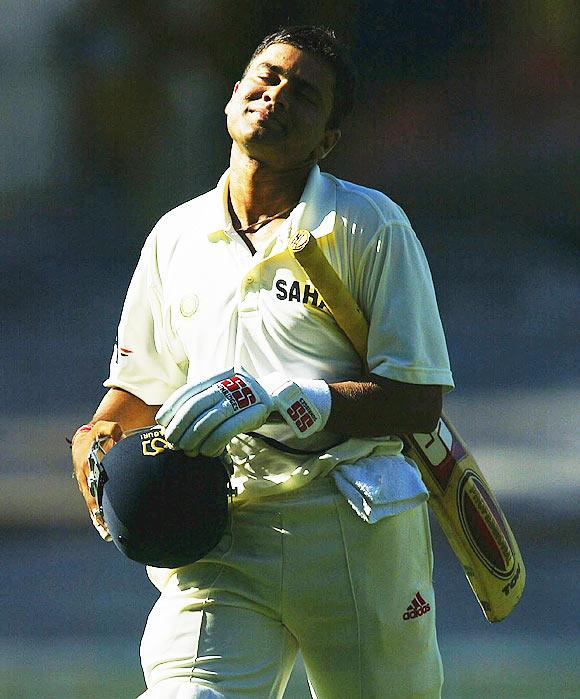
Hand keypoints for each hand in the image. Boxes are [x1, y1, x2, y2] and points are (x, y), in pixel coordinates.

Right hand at [71, 420, 122, 539]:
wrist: (83, 441)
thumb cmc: (97, 434)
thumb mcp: (103, 427)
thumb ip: (111, 428)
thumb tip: (119, 434)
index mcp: (87, 468)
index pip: (93, 486)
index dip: (98, 498)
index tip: (104, 509)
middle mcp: (85, 479)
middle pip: (92, 501)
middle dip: (99, 515)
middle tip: (108, 530)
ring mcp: (87, 486)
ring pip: (93, 506)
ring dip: (99, 520)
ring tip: (108, 535)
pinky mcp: (91, 489)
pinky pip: (94, 505)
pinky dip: (99, 517)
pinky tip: (106, 531)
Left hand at [156, 370, 272, 457]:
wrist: (272, 398)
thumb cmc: (237, 404)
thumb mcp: (218, 397)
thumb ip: (198, 407)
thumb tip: (169, 425)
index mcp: (216, 377)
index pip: (188, 391)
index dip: (172, 407)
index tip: (162, 423)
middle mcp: (228, 383)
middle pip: (196, 405)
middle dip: (180, 426)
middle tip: (173, 442)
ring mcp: (243, 396)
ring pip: (211, 418)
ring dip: (195, 437)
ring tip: (188, 450)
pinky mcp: (255, 411)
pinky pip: (229, 429)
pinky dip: (214, 443)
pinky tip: (207, 452)